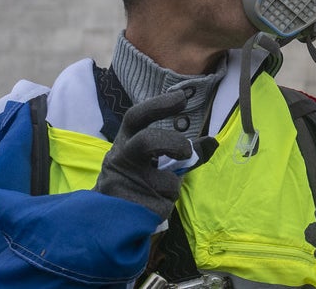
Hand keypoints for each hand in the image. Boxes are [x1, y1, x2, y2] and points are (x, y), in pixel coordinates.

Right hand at [94, 90, 215, 220]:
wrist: (103, 218)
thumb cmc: (134, 181)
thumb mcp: (151, 161)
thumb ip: (180, 151)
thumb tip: (212, 142)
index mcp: (125, 142)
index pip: (136, 117)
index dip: (158, 105)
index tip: (182, 98)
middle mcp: (120, 158)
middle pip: (146, 140)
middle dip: (173, 142)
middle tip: (185, 153)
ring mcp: (121, 183)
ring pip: (167, 182)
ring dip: (171, 189)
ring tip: (157, 193)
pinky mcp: (127, 208)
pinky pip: (163, 205)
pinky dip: (164, 207)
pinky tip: (149, 208)